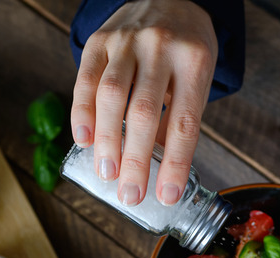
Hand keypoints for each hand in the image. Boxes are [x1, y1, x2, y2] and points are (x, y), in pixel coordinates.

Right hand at [71, 0, 216, 205]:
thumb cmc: (186, 48)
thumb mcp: (197, 78)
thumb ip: (177, 117)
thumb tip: (159, 167)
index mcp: (193, 62)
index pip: (183, 122)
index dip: (175, 163)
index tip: (166, 196)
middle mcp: (160, 48)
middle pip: (143, 112)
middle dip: (135, 160)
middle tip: (130, 194)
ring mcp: (127, 41)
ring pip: (111, 96)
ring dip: (107, 141)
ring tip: (106, 173)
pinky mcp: (100, 39)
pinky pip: (86, 79)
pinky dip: (82, 113)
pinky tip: (85, 140)